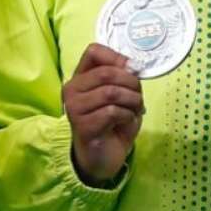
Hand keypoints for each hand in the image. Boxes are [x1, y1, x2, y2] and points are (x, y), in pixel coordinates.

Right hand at [62, 43, 143, 183]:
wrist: (102, 158)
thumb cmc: (112, 125)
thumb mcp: (122, 96)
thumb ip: (124, 78)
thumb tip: (133, 65)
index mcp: (81, 78)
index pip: (94, 51)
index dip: (117, 57)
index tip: (132, 71)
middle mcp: (72, 90)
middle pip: (107, 73)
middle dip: (131, 83)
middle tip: (138, 97)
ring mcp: (74, 108)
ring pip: (111, 92)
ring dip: (132, 101)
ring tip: (135, 111)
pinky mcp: (82, 126)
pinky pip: (111, 112)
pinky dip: (126, 116)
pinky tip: (125, 123)